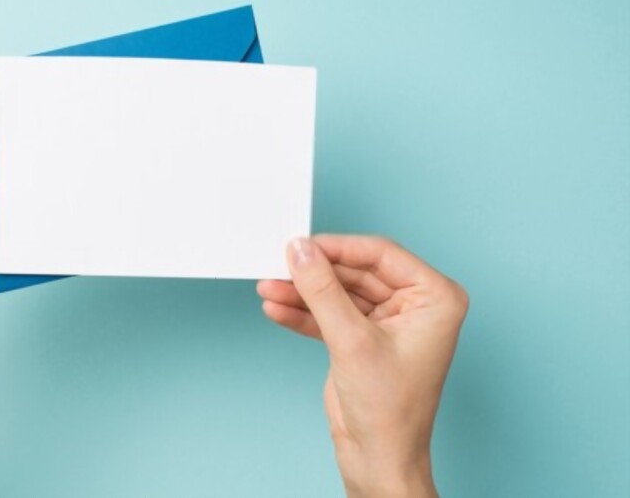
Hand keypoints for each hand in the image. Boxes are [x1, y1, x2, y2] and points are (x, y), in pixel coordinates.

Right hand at [257, 236, 467, 497]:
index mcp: (435, 298)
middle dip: (315, 273)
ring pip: (339, 292)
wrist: (379, 459)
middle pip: (356, 271)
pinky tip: (278, 308)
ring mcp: (389, 321)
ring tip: (269, 288)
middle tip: (279, 265)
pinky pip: (331, 314)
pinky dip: (304, 313)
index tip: (302, 245)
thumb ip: (322, 290)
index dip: (338, 248)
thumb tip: (301, 251)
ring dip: (303, 292)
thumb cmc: (390, 411)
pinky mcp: (363, 338)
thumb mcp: (351, 341)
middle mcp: (416, 305)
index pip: (381, 255)